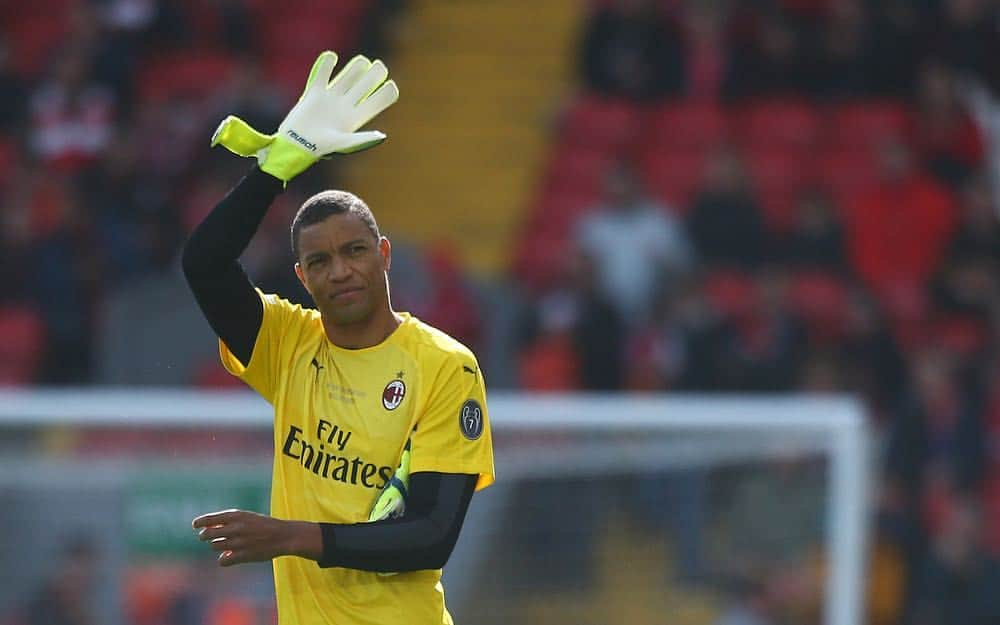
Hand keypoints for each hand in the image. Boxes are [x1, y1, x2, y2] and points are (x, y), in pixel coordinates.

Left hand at [192, 509, 321, 565]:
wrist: (283, 536)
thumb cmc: (263, 525)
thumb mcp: (246, 517)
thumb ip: (227, 521)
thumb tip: (206, 527)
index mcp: (236, 516)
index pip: (208, 519)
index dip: (199, 522)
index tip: (195, 525)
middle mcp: (235, 528)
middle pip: (207, 535)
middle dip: (205, 536)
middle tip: (207, 537)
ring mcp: (238, 543)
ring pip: (214, 547)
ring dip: (217, 546)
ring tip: (227, 544)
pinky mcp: (243, 556)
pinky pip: (222, 560)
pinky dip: (224, 559)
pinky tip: (230, 556)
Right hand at [211, 50, 399, 181]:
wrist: (295, 145)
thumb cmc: (321, 148)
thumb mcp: (344, 143)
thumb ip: (362, 139)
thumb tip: (382, 136)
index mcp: (357, 117)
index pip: (377, 101)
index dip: (386, 93)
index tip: (389, 84)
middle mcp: (346, 106)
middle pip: (365, 85)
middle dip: (374, 74)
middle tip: (379, 67)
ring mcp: (331, 98)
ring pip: (348, 77)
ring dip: (357, 67)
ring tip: (363, 62)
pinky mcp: (315, 93)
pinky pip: (323, 74)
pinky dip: (327, 63)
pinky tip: (332, 57)